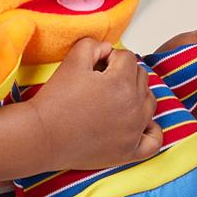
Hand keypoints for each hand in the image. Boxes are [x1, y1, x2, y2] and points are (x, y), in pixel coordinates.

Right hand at [30, 37, 161, 170]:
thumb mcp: (73, 60)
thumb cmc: (56, 101)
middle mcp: (134, 107)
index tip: (95, 67)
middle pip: (141, 78)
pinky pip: (154, 141)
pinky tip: (139, 124)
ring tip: (115, 98)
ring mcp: (134, 132)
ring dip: (137, 95)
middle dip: (124, 74)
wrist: (42, 136)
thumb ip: (94, 45)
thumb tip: (108, 50)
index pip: (128, 58)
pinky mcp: (129, 152)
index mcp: (122, 83)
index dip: (110, 58)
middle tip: (101, 82)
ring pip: (150, 103)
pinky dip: (150, 130)